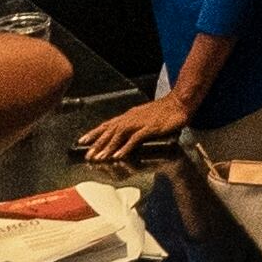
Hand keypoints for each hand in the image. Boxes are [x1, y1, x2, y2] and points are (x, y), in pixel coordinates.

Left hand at [77, 93, 196, 162]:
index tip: (82, 141)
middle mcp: (131, 118)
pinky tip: (119, 155)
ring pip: (119, 135)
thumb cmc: (164, 111)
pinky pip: (135, 138)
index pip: (107, 124)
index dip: (94, 133)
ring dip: (108, 147)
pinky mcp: (150, 127)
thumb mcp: (144, 117)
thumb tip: (122, 137)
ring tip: (99, 158)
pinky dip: (125, 147)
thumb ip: (133, 127)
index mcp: (129, 115)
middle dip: (97, 143)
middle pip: (110, 131)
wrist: (179, 103)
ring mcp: (140, 122)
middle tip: (87, 155)